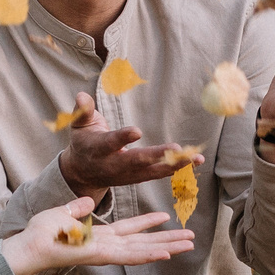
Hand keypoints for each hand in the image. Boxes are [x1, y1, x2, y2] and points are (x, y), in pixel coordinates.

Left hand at [1, 196, 196, 274]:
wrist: (28, 247)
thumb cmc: (40, 234)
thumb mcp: (61, 213)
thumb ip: (77, 209)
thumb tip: (87, 202)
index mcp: (99, 235)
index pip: (129, 229)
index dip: (148, 224)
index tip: (166, 218)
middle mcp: (107, 245)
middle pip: (144, 241)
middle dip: (168, 240)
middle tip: (191, 238)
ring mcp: (106, 253)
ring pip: (144, 250)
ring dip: (168, 248)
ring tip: (189, 245)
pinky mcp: (102, 257)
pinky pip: (130, 256)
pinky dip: (149, 255)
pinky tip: (166, 254)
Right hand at [57, 94, 202, 199]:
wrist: (82, 173)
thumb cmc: (84, 142)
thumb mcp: (78, 126)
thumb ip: (82, 111)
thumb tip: (81, 96)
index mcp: (98, 149)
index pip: (111, 143)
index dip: (123, 138)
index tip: (137, 131)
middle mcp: (114, 165)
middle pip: (137, 161)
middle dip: (157, 156)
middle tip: (177, 148)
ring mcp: (127, 175)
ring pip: (153, 171)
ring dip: (176, 164)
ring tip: (196, 157)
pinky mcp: (138, 178)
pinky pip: (159, 174)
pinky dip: (177, 168)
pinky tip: (195, 160)